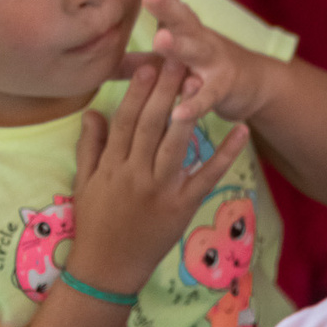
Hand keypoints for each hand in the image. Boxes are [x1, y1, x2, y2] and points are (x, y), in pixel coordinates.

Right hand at [68, 57, 249, 296]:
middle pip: (152, 125)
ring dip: (189, 112)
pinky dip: (226, 153)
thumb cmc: (95, 224)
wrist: (106, 269)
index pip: (126, 120)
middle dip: (165, 90)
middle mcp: (136, 174)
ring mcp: (161, 190)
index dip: (138, 91)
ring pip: (175, 144)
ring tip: (201, 81)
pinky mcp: (183, 206)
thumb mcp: (85, 183)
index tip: (148, 62)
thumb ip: (90, 146)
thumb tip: (92, 110)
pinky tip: (241, 131)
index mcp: (112, 166)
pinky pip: (207, 176)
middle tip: (178, 57)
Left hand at [133, 0, 280, 128]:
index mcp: (184, 27)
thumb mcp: (172, 61)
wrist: (253, 83)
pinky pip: (207, 96)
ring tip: (160, 39)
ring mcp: (214, 61)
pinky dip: (194, 104)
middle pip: (182, 18)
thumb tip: (100, 60)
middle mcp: (199, 37)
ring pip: (195, 51)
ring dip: (179, 46)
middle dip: (165, 6)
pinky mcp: (224, 87)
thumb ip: (138, 62)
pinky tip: (178, 112)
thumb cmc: (203, 66)